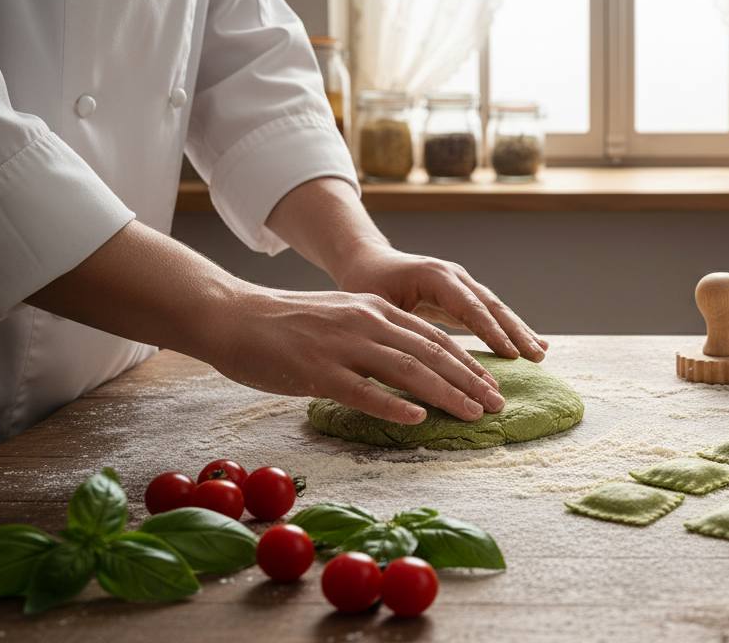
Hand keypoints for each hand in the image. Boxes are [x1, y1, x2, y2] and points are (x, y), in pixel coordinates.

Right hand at [211, 286, 507, 422]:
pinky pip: (362, 390)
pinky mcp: (316, 370)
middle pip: (431, 354)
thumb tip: (411, 363)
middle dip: (470, 381)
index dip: (468, 363)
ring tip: (472, 414)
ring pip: (407, 371)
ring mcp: (342, 346)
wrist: (231, 315)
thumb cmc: (285, 324)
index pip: (434, 338)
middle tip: (497, 404)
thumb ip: (376, 335)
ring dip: (446, 394)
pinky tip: (418, 418)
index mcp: (375, 310)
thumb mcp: (341, 317)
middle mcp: (366, 322)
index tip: (492, 384)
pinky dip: (393, 404)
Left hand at [263, 177, 548, 364]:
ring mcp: (461, 284)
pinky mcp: (462, 296)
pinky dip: (509, 330)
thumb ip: (396, 326)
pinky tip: (527, 346)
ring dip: (519, 331)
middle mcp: (454, 276)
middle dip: (516, 332)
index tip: (511, 354)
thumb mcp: (374, 303)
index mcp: (435, 276)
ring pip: (496, 309)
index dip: (491, 331)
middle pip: (492, 305)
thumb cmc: (363, 282)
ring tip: (541, 354)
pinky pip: (489, 313)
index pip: (469, 306)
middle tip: (537, 357)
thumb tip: (413, 359)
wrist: (366, 260)